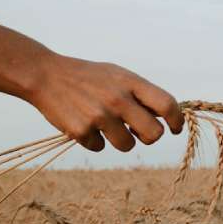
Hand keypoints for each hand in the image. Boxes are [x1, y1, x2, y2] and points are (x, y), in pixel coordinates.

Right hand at [23, 53, 183, 151]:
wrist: (46, 75)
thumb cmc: (87, 77)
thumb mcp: (116, 75)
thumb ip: (139, 93)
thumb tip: (164, 117)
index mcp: (129, 82)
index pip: (167, 104)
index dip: (176, 120)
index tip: (175, 128)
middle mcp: (118, 99)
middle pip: (153, 134)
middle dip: (148, 137)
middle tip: (138, 132)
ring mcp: (99, 116)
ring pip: (127, 146)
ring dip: (120, 141)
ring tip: (105, 125)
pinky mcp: (81, 131)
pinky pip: (100, 148)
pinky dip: (94, 141)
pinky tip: (83, 124)